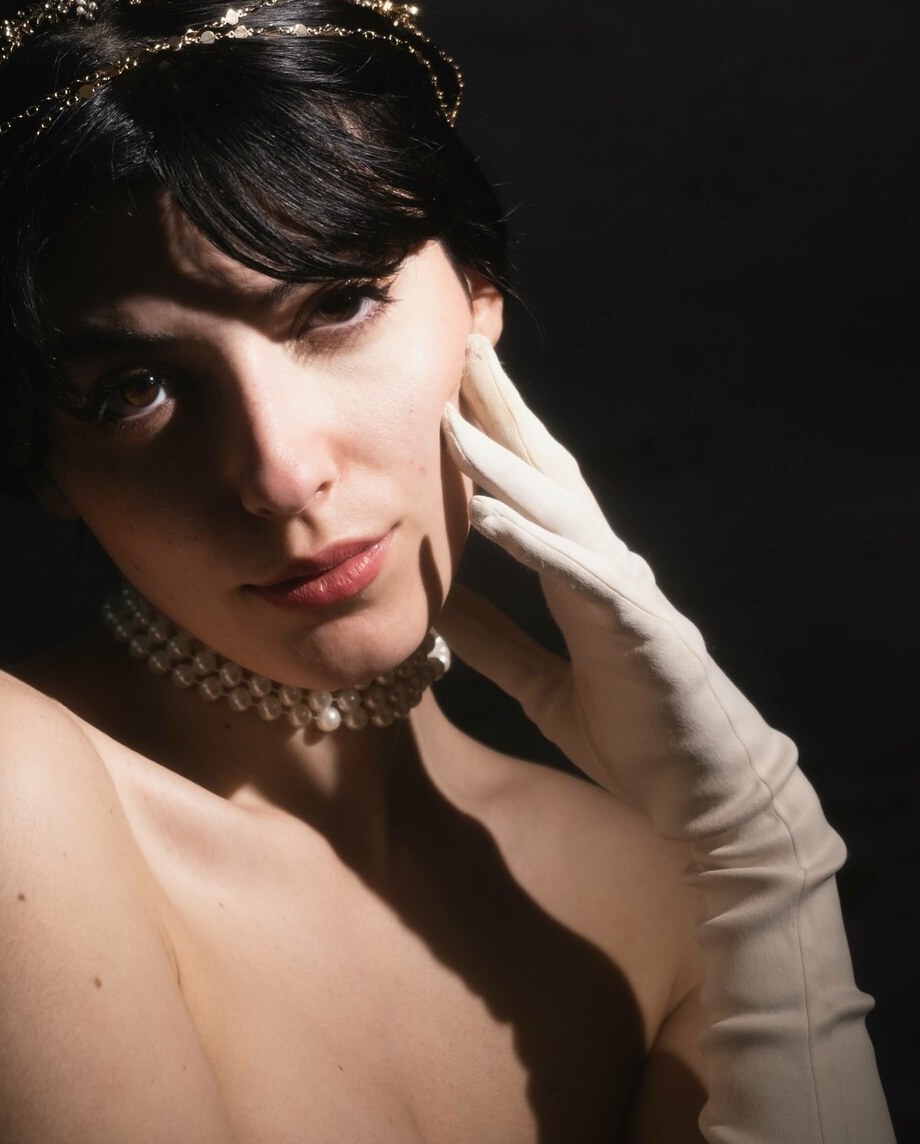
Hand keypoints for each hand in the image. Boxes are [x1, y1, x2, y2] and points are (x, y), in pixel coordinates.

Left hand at [441, 334, 798, 845]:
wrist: (706, 796)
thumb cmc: (634, 737)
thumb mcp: (540, 683)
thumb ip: (494, 639)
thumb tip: (437, 603)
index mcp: (582, 575)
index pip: (534, 487)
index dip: (497, 434)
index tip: (450, 384)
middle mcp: (606, 567)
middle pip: (549, 472)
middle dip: (507, 410)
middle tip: (466, 348)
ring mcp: (627, 593)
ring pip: (558, 510)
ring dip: (504, 463)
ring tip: (453, 422)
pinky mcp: (639, 632)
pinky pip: (580, 577)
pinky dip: (536, 544)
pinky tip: (493, 518)